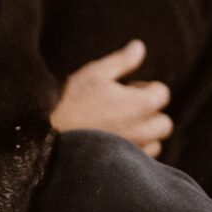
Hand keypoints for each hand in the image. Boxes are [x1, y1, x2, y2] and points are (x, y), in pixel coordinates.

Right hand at [49, 40, 172, 156]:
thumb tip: (139, 47)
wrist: (48, 137)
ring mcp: (134, 150)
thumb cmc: (71, 101)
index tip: (124, 89)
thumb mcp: (95, 73)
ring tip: (118, 128)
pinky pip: (140, 159)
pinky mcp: (123, 165)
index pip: (162, 93)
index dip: (144, 88)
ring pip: (154, 143)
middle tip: (123, 109)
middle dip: (149, 114)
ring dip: (143, 134)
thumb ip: (122, 61)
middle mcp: (144, 130)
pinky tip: (113, 143)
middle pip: (163, 122)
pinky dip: (134, 151)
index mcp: (142, 104)